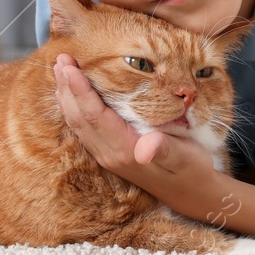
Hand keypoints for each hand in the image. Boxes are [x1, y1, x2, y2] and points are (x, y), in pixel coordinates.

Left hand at [52, 54, 217, 184]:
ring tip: (60, 70)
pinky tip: (71, 96)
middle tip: (60, 59)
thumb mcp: (185, 158)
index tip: (69, 67)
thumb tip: (145, 148)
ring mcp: (108, 156)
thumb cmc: (193, 170)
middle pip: (79, 118)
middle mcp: (110, 154)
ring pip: (78, 123)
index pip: (95, 115)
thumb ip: (164, 149)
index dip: (80, 90)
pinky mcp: (110, 154)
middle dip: (67, 88)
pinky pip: (84, 129)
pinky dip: (74, 108)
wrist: (194, 195)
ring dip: (67, 96)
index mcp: (126, 150)